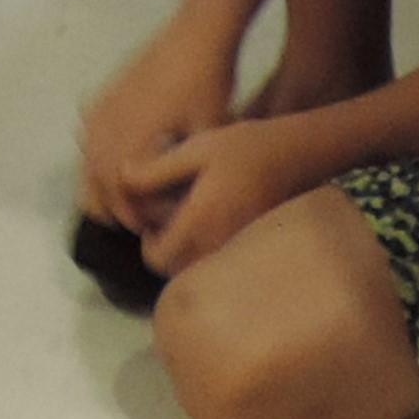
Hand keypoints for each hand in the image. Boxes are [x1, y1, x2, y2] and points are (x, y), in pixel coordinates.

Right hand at [77, 12, 241, 232]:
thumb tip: (185, 208)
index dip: (133, 218)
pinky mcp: (103, 95)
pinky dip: (98, 155)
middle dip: (115, 207)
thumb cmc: (207, 85)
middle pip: (95, 186)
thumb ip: (188, 174)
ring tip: (129, 194)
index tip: (151, 228)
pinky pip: (89, 136)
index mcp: (129, 143)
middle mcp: (106, 129)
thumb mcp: (207, 136)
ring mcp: (101, 110)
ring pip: (87, 162)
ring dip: (102, 183)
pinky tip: (119, 157)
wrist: (196, 34)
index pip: (119, 199)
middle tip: (140, 218)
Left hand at [131, 118, 319, 274]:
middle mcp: (218, 244)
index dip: (149, 243)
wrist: (297, 155)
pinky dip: (211, 254)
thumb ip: (156, 168)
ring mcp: (238, 251)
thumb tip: (121, 178)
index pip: (158, 258)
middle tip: (172, 221)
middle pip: (177, 272)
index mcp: (200, 221)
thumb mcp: (197, 148)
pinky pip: (222, 266)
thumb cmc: (245, 146)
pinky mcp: (254, 251)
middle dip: (168, 252)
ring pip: (200, 272)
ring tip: (194, 222)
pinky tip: (217, 225)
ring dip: (189, 254)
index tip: (154, 221)